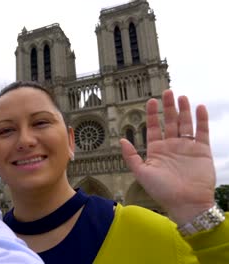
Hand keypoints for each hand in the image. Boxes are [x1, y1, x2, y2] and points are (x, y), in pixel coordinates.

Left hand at [120, 89, 215, 225]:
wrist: (186, 203)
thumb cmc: (162, 191)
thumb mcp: (141, 173)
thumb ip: (130, 156)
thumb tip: (120, 139)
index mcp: (156, 150)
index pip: (154, 127)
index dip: (153, 114)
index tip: (151, 101)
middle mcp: (171, 146)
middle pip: (170, 122)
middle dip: (168, 107)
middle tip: (167, 91)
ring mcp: (187, 148)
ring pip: (185, 124)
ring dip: (183, 110)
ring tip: (181, 97)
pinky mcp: (202, 151)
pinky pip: (202, 131)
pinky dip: (201, 119)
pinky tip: (198, 107)